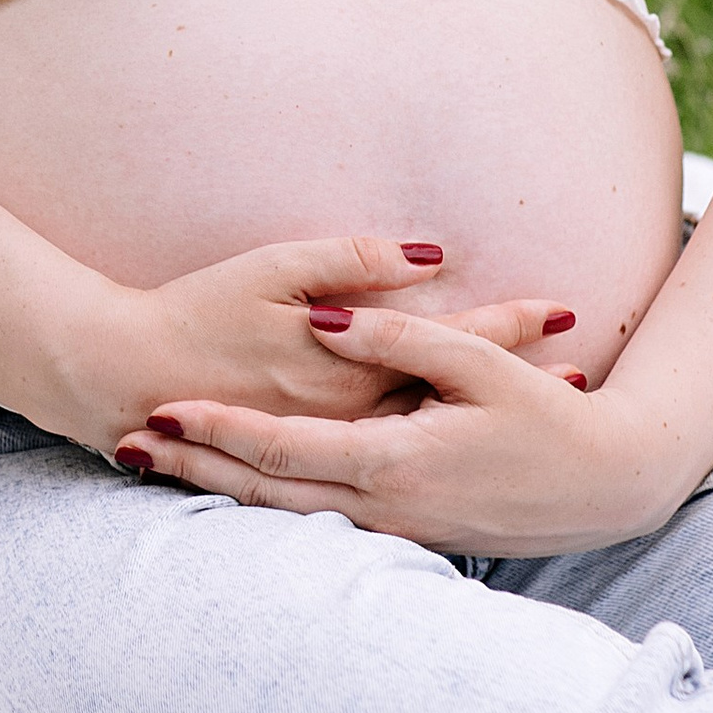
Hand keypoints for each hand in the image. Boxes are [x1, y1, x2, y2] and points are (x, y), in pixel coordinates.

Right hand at [61, 238, 574, 453]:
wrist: (131, 380)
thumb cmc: (200, 313)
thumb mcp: (273, 268)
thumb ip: (352, 261)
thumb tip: (431, 254)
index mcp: (350, 361)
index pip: (450, 342)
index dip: (508, 327)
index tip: (564, 312)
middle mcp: (358, 412)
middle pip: (455, 391)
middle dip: (519, 376)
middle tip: (581, 364)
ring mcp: (341, 444)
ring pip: (438, 426)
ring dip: (493, 415)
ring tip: (553, 399)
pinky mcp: (320, 458)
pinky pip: (401, 454)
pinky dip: (446, 441)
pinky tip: (473, 437)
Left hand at [116, 304, 696, 558]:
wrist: (610, 488)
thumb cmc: (550, 419)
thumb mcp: (478, 364)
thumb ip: (399, 335)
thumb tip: (330, 317)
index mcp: (394, 462)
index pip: (280, 450)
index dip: (217, 431)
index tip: (162, 410)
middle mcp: (386, 506)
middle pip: (267, 492)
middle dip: (196, 470)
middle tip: (133, 446)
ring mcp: (399, 529)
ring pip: (290, 514)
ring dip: (226, 492)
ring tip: (164, 468)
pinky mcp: (413, 535)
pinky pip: (324, 523)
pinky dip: (275, 507)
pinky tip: (242, 493)